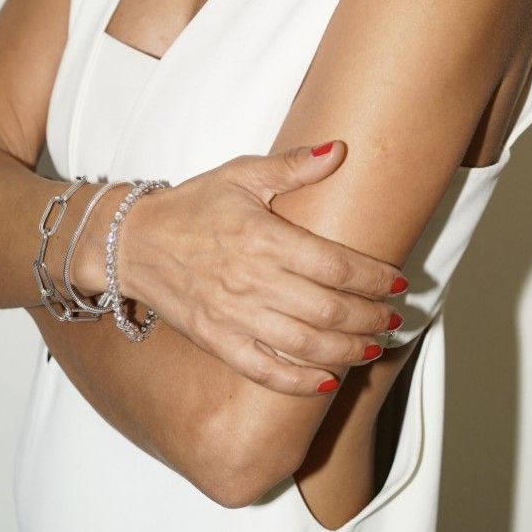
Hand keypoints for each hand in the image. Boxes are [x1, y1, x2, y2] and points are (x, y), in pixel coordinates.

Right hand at [118, 140, 407, 395]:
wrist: (133, 242)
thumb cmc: (192, 205)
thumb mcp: (240, 174)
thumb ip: (292, 166)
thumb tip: (339, 149)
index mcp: (263, 236)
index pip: (334, 264)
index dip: (373, 277)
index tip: (398, 282)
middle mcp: (252, 280)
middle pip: (327, 309)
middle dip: (370, 318)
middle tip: (395, 319)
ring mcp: (233, 316)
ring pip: (304, 344)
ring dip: (347, 351)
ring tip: (374, 349)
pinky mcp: (217, 341)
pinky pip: (264, 371)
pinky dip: (299, 382)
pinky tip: (327, 381)